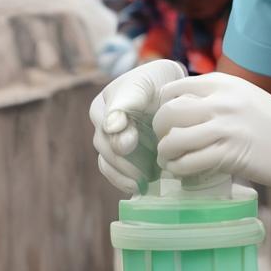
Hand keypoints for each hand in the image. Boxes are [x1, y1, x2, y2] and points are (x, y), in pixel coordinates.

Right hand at [89, 59, 185, 194]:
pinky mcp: (120, 157)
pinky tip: (139, 187)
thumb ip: (128, 101)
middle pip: (105, 146)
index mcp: (104, 103)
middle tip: (140, 171)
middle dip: (121, 160)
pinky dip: (124, 181)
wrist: (168, 91)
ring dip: (123, 174)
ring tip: (141, 183)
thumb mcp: (143, 84)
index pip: (106, 123)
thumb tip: (111, 126)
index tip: (129, 145)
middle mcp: (102, 124)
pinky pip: (113, 173)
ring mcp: (110, 141)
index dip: (117, 135)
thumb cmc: (156, 82)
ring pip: (107, 162)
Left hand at [152, 72, 270, 204]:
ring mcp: (225, 127)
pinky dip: (179, 169)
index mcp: (224, 83)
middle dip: (160, 131)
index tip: (168, 122)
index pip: (174, 88)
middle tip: (167, 142)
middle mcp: (221, 100)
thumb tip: (180, 106)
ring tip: (171, 160)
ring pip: (173, 139)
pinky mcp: (229, 155)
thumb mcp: (245, 98)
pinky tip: (183, 171)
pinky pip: (188, 162)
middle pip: (168, 113)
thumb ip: (216, 97)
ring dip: (166, 153)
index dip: (163, 106)